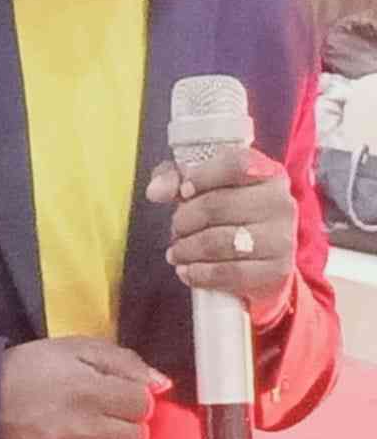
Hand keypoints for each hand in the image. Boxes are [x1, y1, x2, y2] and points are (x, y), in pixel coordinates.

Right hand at [0, 338, 168, 438]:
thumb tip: (164, 385)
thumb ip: (122, 361)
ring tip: (85, 436)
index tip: (111, 394)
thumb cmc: (27, 370)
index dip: (130, 397)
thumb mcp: (72, 349)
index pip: (142, 404)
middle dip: (123, 423)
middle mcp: (84, 427)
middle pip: (136, 436)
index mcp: (89, 390)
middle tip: (98, 414)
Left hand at [146, 147, 296, 323]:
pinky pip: (230, 272)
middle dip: (184, 220)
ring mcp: (282, 237)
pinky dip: (199, 273)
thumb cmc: (224, 210)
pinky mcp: (277, 269)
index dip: (202, 177)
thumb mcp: (198, 185)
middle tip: (175, 229)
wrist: (259, 254)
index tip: (184, 191)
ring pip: (219, 242)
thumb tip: (155, 191)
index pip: (236, 164)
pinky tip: (186, 270)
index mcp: (266, 172)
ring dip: (187, 248)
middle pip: (217, 205)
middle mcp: (280, 202)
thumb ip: (173, 178)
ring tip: (177, 251)